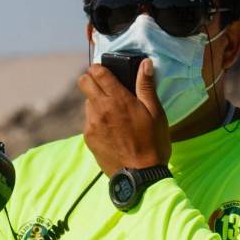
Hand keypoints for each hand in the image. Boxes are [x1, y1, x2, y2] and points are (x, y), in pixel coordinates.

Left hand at [77, 58, 170, 175]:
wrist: (140, 176)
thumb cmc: (152, 143)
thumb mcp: (156, 113)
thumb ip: (146, 86)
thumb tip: (145, 63)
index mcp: (118, 99)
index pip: (97, 71)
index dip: (100, 68)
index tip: (107, 72)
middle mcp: (100, 109)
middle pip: (83, 82)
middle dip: (92, 80)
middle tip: (107, 87)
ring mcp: (91, 124)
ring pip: (86, 102)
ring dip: (96, 101)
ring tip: (114, 113)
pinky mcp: (88, 138)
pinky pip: (88, 121)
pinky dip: (97, 119)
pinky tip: (112, 129)